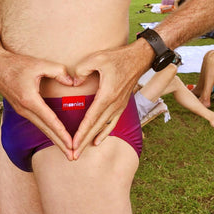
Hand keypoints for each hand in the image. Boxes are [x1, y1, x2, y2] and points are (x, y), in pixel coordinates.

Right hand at [0, 49, 74, 159]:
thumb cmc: (17, 64)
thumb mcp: (40, 64)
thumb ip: (59, 71)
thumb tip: (73, 82)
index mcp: (30, 100)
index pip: (50, 121)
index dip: (62, 134)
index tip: (72, 145)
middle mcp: (24, 109)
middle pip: (46, 131)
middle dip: (60, 145)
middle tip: (73, 157)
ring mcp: (22, 111)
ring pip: (41, 129)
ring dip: (54, 140)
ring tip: (67, 151)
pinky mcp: (21, 110)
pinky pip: (37, 124)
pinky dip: (47, 132)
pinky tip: (55, 137)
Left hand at [72, 40, 149, 158]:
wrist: (139, 58)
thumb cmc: (117, 57)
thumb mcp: (96, 58)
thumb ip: (81, 70)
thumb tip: (73, 83)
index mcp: (107, 95)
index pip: (91, 119)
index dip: (81, 133)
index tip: (73, 144)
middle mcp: (114, 104)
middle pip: (96, 128)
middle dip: (84, 142)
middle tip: (73, 156)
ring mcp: (119, 106)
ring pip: (104, 127)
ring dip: (92, 140)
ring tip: (82, 151)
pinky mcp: (121, 105)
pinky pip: (112, 123)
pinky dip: (104, 133)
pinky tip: (98, 140)